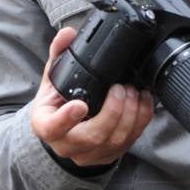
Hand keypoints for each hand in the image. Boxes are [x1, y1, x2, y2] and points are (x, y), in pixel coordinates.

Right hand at [30, 27, 153, 167]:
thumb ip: (59, 53)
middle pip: (91, 137)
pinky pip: (129, 142)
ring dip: (129, 115)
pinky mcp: (109, 156)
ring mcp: (89, 154)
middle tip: (120, 89)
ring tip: (133, 92)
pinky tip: (143, 102)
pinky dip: (140, 121)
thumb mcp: (52, 78)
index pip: (53, 128)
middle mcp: (67, 145)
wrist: (63, 129)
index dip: (67, 119)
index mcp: (46, 125)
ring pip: (114, 142)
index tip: (81, 105)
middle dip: (112, 112)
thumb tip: (68, 34)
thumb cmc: (57, 102)